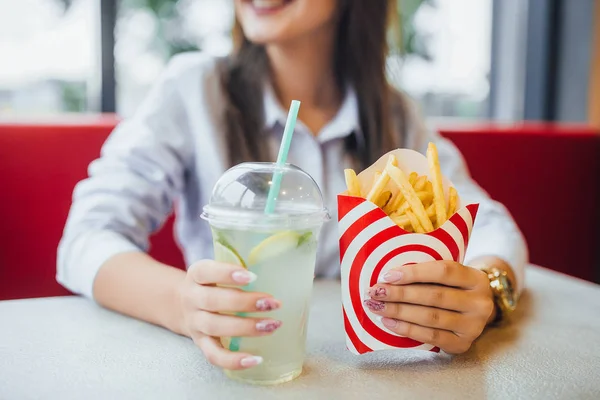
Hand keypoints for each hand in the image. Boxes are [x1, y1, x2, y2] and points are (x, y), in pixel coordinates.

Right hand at [176, 260, 281, 369]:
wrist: (181, 305)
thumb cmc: (213, 284)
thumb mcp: (217, 270)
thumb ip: (238, 269)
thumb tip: (278, 270)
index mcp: (196, 275)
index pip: (206, 271)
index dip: (227, 273)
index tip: (252, 276)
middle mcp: (191, 298)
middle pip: (213, 300)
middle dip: (245, 303)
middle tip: (273, 303)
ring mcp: (194, 322)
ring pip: (215, 327)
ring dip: (246, 327)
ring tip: (272, 325)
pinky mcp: (200, 343)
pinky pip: (214, 355)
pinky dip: (234, 360)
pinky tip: (256, 359)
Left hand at [364, 261, 493, 353]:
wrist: (474, 313)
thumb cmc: (453, 289)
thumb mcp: (449, 276)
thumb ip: (426, 273)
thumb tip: (388, 276)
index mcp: (476, 279)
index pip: (443, 271)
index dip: (414, 273)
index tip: (387, 275)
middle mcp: (480, 303)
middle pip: (434, 296)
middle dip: (400, 293)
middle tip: (375, 292)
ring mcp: (473, 326)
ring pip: (430, 317)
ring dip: (399, 311)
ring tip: (377, 306)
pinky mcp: (462, 344)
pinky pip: (430, 337)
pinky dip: (407, 329)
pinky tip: (389, 322)